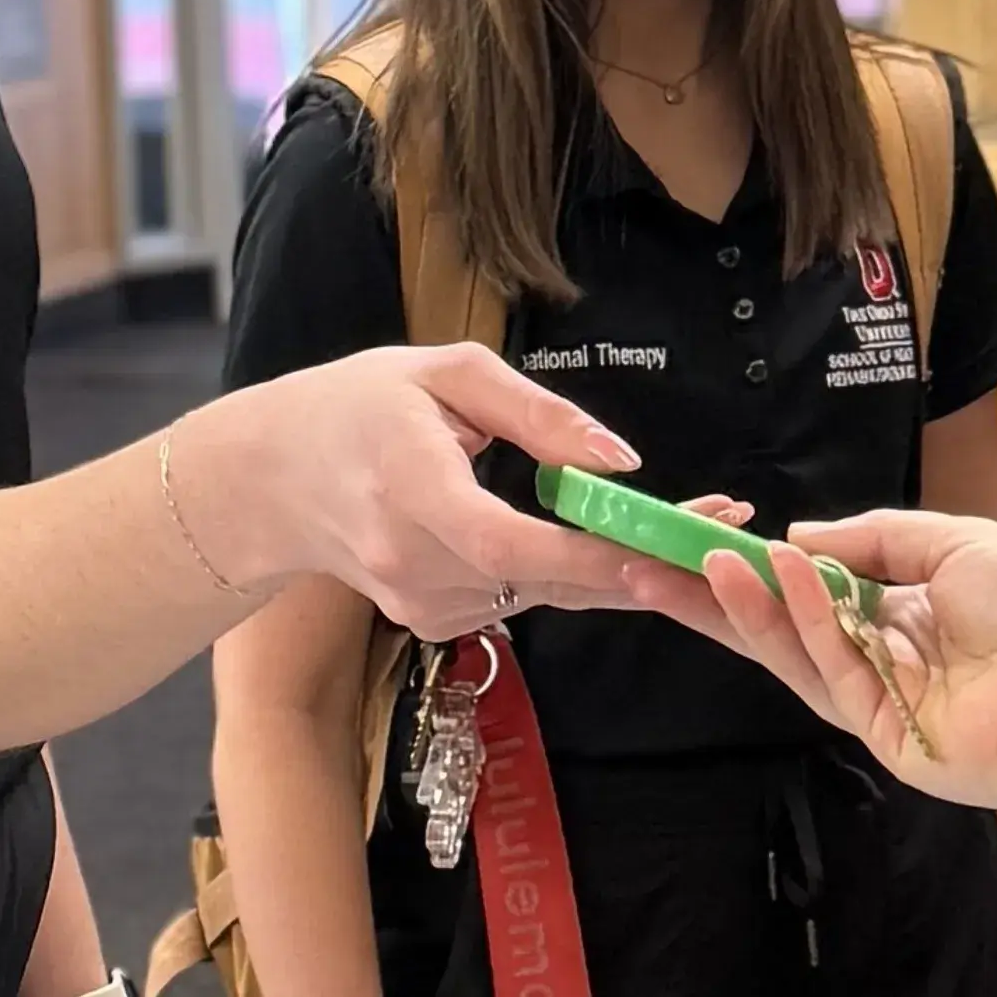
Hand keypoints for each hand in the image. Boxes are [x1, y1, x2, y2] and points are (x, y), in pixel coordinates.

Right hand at [179, 342, 652, 635]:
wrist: (273, 477)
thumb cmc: (360, 405)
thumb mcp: (447, 374)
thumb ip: (538, 414)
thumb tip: (621, 460)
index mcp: (411, 487)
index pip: (505, 542)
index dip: (585, 556)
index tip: (658, 550)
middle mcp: (413, 560)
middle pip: (542, 581)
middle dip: (640, 561)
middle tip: (724, 527)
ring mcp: (418, 603)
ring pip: (541, 595)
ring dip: (615, 567)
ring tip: (683, 522)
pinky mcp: (429, 623)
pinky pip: (518, 601)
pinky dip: (565, 576)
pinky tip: (598, 542)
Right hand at [628, 508, 996, 816]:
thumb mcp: (954, 542)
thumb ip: (873, 538)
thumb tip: (799, 537)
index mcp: (914, 611)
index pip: (822, 589)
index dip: (767, 567)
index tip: (708, 537)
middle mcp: (892, 658)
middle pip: (790, 628)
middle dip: (723, 599)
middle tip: (651, 567)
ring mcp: (886, 703)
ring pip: (797, 654)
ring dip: (749, 606)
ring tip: (701, 561)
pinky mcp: (884, 739)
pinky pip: (829, 674)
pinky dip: (800, 622)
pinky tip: (776, 575)